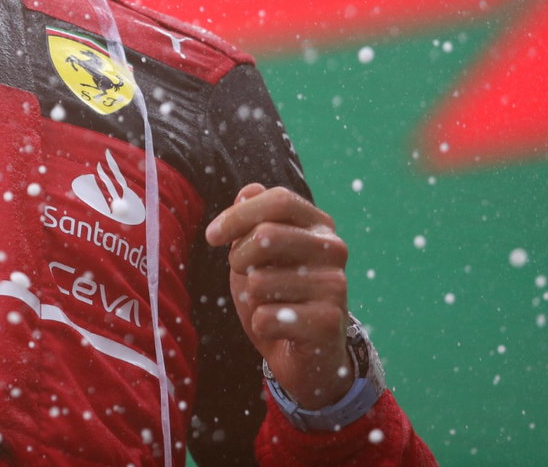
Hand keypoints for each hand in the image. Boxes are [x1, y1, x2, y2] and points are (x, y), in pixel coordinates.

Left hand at [205, 183, 353, 408]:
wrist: (307, 357)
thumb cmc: (278, 297)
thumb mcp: (257, 256)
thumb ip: (252, 222)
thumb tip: (248, 190)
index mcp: (318, 225)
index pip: (279, 200)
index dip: (238, 215)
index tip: (211, 236)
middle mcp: (334, 249)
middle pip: (268, 234)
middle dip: (239, 258)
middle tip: (242, 275)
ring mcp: (335, 285)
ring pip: (261, 281)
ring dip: (251, 298)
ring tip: (270, 305)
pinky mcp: (329, 322)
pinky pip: (267, 317)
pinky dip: (260, 325)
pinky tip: (280, 329)